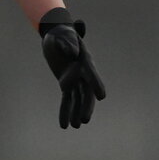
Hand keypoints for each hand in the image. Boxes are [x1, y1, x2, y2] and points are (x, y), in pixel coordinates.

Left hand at [39, 7, 105, 128]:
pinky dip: (65, 111)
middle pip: (87, 92)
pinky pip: (67, 100)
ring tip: (75, 126)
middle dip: (86, 106)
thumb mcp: (62, 35)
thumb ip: (68, 42)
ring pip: (78, 99)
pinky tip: (64, 125)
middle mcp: (83, 73)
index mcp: (85, 61)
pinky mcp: (66, 84)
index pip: (91, 74)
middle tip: (84, 120)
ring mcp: (75, 80)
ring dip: (76, 112)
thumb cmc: (61, 33)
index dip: (96, 84)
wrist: (56, 36)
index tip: (102, 96)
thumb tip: (71, 52)